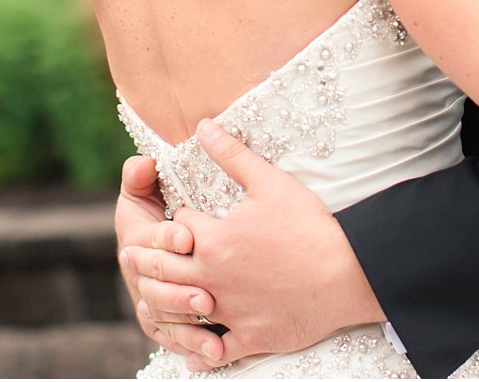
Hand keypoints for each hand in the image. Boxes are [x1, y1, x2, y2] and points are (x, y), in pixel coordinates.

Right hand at [114, 155, 217, 355]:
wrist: (171, 236)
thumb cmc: (159, 204)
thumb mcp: (150, 186)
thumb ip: (143, 174)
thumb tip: (143, 162)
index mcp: (136, 236)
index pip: (148, 238)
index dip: (166, 237)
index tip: (188, 237)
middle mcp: (140, 272)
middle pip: (155, 286)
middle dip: (178, 291)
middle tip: (205, 296)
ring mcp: (152, 298)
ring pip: (163, 317)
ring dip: (185, 323)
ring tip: (212, 322)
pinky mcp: (166, 321)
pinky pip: (173, 338)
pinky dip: (192, 346)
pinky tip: (215, 352)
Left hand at [122, 120, 385, 370]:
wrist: (347, 274)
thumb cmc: (310, 226)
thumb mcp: (270, 181)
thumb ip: (232, 154)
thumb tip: (203, 126)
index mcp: (213, 239)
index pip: (177, 227)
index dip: (176, 220)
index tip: (177, 218)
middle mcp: (213, 278)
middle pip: (165, 270)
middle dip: (147, 261)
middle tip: (131, 257)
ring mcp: (230, 311)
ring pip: (181, 312)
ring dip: (161, 305)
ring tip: (149, 301)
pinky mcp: (251, 337)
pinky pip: (217, 352)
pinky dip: (201, 353)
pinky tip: (194, 353)